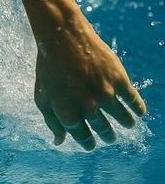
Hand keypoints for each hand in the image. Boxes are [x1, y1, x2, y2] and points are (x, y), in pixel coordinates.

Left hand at [33, 21, 146, 149]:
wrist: (63, 38)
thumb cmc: (49, 68)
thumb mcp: (42, 97)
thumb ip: (51, 121)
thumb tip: (59, 142)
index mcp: (67, 113)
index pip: (82, 136)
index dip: (87, 142)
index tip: (91, 145)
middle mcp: (88, 107)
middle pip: (102, 128)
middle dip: (107, 135)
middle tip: (110, 138)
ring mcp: (105, 93)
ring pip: (121, 116)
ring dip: (126, 122)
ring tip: (128, 125)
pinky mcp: (119, 79)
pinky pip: (133, 99)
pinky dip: (138, 107)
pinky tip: (139, 112)